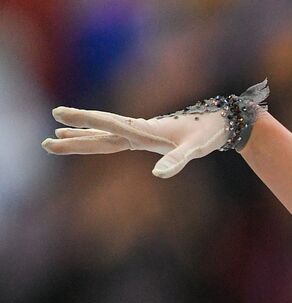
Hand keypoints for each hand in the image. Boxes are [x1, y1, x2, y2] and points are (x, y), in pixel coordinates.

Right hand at [41, 79, 268, 178]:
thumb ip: (177, 161)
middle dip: (74, 137)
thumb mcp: (194, 149)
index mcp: (144, 129)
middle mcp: (138, 130)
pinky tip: (91, 138)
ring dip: (81, 138)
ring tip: (56, 137)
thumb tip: (158, 175)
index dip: (84, 120)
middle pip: (99, 134)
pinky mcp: (147, 138)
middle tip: (46, 142)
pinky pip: (116, 139)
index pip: (107, 123)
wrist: (220, 123)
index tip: (59, 115)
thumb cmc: (207, 134)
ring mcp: (140, 133)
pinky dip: (99, 139)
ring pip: (104, 136)